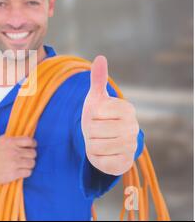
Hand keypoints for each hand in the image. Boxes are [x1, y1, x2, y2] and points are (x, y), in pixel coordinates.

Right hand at [0, 136, 36, 184]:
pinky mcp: (14, 174)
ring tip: (23, 165)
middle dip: (31, 155)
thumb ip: (8, 139)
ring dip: (29, 164)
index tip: (32, 146)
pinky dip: (26, 172)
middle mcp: (14, 152)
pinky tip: (20, 171)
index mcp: (9, 142)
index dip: (33, 144)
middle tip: (26, 157)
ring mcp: (14, 163)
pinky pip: (28, 172)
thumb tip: (17, 138)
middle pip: (33, 153)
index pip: (29, 141)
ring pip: (32, 163)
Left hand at [81, 55, 139, 175]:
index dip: (91, 114)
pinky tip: (103, 153)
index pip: (96, 111)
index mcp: (127, 109)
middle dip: (89, 131)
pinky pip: (101, 162)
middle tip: (96, 130)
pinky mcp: (125, 163)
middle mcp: (133, 127)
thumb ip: (98, 79)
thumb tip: (100, 58)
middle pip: (94, 130)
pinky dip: (96, 158)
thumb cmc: (98, 115)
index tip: (97, 115)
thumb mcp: (96, 97)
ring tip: (98, 140)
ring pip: (95, 146)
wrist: (105, 139)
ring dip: (91, 144)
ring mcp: (131, 146)